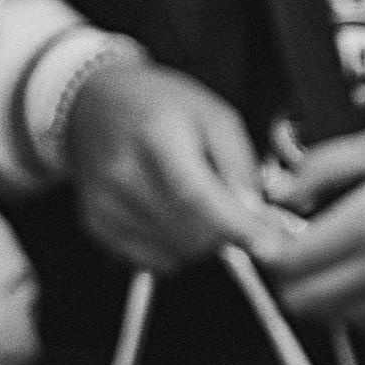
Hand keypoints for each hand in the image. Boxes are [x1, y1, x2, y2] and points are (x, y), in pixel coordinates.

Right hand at [64, 57, 282, 273]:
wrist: (94, 104)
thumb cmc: (161, 106)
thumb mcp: (215, 116)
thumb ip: (239, 166)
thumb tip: (257, 216)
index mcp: (156, 138)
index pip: (198, 197)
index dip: (237, 227)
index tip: (269, 244)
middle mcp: (123, 175)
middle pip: (192, 233)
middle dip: (225, 231)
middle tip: (230, 207)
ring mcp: (106, 204)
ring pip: (178, 253)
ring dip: (201, 241)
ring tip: (195, 203)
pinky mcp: (98, 225)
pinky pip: (155, 260)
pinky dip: (176, 248)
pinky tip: (171, 214)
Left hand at [267, 130, 364, 338]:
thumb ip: (317, 168)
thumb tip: (277, 195)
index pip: (287, 262)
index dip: (270, 250)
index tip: (275, 236)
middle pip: (299, 300)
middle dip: (289, 277)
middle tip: (301, 250)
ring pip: (328, 317)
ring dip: (322, 292)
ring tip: (342, 258)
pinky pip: (364, 324)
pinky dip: (355, 304)